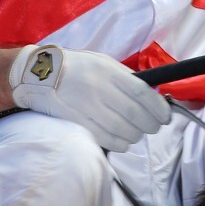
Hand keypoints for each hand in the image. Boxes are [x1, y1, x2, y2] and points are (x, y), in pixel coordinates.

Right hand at [8, 45, 171, 151]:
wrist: (39, 74)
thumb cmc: (77, 67)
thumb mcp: (102, 62)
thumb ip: (125, 77)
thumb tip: (150, 95)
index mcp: (108, 70)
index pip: (141, 92)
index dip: (158, 108)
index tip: (166, 116)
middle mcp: (99, 87)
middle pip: (134, 113)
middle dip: (149, 124)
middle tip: (154, 127)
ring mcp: (87, 105)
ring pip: (121, 128)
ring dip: (135, 135)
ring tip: (137, 134)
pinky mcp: (76, 120)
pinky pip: (104, 137)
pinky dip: (119, 143)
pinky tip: (123, 142)